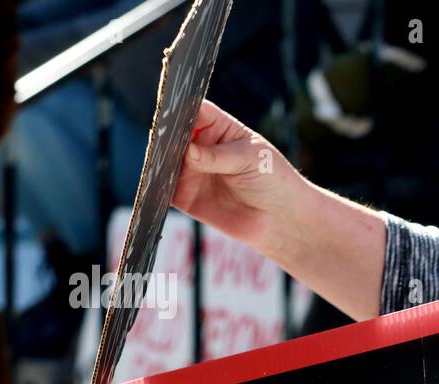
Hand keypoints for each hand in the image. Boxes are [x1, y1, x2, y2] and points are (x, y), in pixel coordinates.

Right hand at [171, 100, 302, 255]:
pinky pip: (163, 189)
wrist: (280, 218)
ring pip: (163, 161)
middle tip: (165, 143)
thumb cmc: (273, 179)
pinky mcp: (184, 196)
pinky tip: (159, 185)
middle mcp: (199, 146)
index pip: (191, 110)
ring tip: (163, 164)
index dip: (179, 110)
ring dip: (159, 162)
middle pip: (171, 134)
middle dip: (166, 137)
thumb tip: (189, 151)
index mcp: (217, 127)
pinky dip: (157, 187)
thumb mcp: (249, 159)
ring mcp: (190, 170)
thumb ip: (218, 156)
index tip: (172, 115)